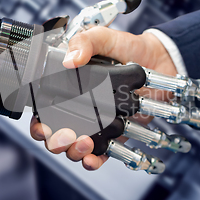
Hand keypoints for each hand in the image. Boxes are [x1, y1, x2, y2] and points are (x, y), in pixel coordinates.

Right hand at [30, 27, 176, 170]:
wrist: (161, 60)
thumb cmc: (129, 48)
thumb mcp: (104, 38)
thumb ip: (85, 43)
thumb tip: (70, 60)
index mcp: (69, 88)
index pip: (44, 111)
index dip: (38, 123)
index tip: (42, 126)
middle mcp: (79, 109)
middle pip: (55, 135)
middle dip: (55, 142)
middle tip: (65, 137)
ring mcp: (97, 124)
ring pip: (74, 148)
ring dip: (74, 151)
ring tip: (84, 143)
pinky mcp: (115, 134)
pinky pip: (100, 154)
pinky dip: (94, 161)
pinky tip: (92, 159)